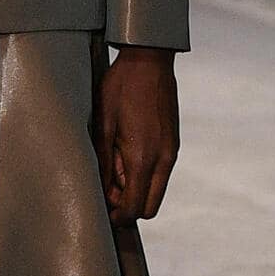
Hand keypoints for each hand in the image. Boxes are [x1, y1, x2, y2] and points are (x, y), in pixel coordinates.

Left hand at [92, 45, 179, 223]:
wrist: (149, 60)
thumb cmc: (120, 88)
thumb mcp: (102, 125)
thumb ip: (103, 162)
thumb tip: (103, 192)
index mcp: (143, 158)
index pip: (136, 209)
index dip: (118, 215)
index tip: (102, 208)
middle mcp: (163, 160)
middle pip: (150, 207)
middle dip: (128, 205)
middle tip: (107, 185)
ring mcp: (171, 152)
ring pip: (155, 190)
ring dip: (136, 187)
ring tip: (114, 160)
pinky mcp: (173, 143)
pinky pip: (160, 172)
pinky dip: (144, 173)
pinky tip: (126, 150)